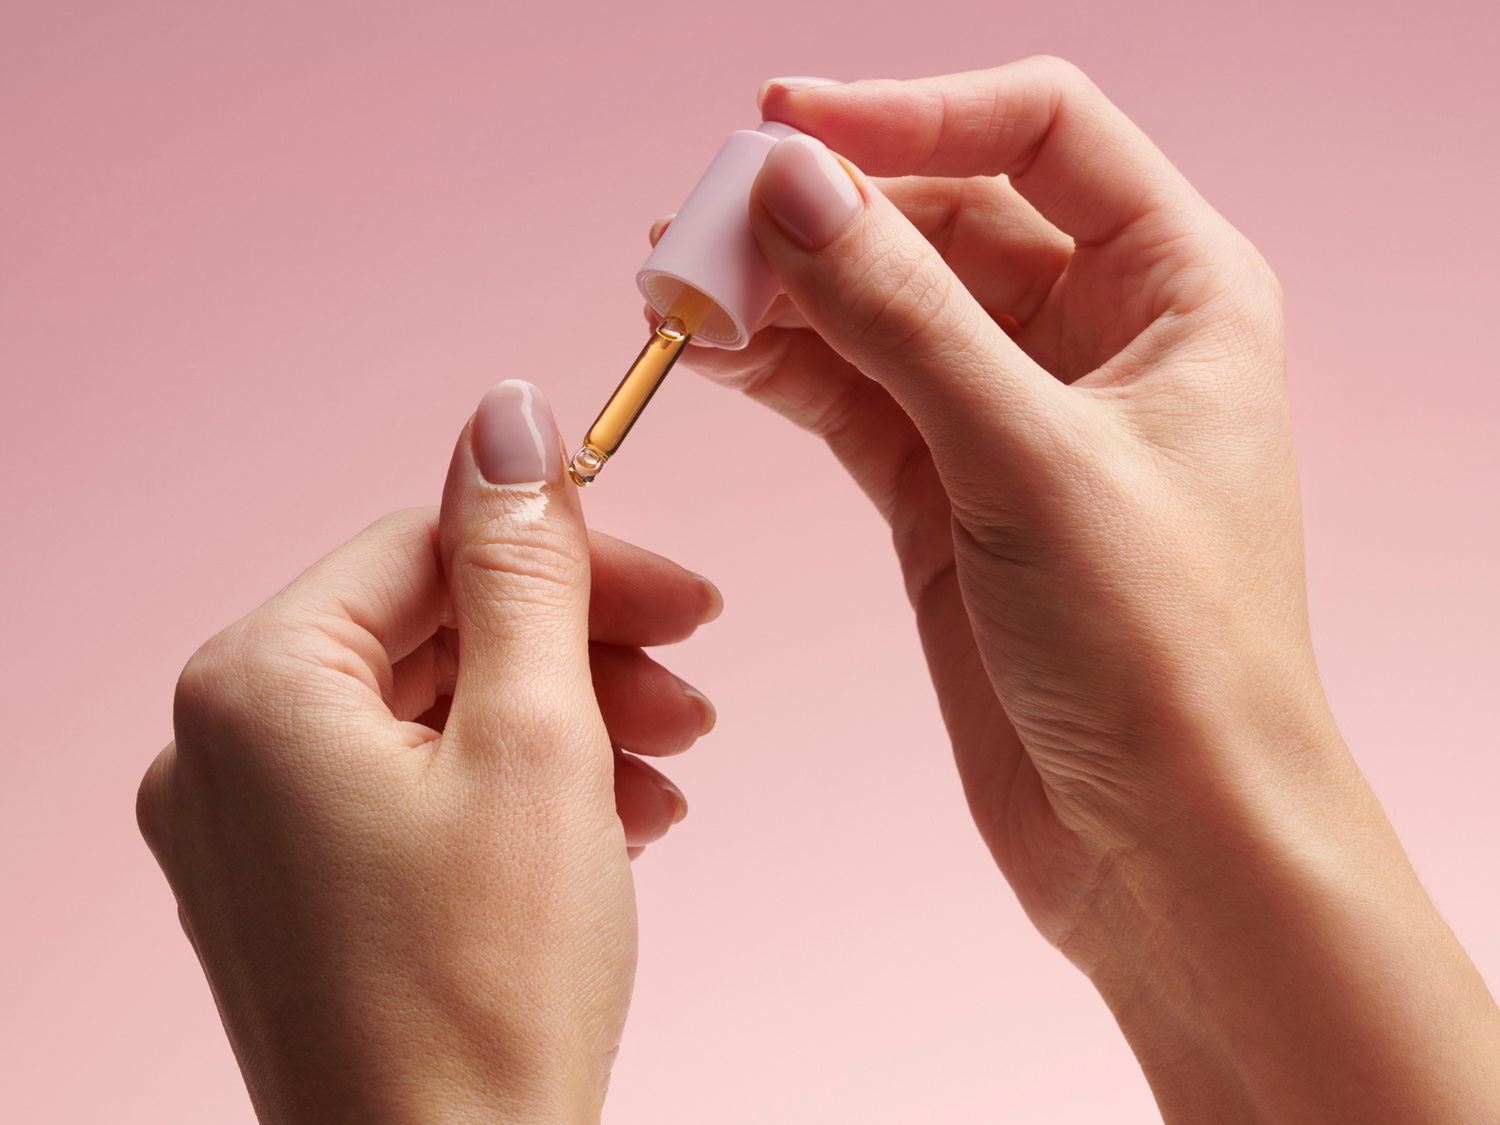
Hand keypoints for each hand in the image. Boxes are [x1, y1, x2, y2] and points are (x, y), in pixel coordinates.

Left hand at [136, 381, 719, 1123]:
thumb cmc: (489, 988)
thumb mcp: (536, 735)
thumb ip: (523, 561)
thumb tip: (510, 411)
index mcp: (254, 684)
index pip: (430, 547)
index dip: (573, 560)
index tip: (684, 592)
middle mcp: (219, 746)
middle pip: (434, 632)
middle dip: (583, 652)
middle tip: (695, 680)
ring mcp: (249, 828)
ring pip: (436, 713)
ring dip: (570, 720)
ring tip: (674, 765)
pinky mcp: (295, 891)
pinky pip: (415, 789)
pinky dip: (521, 787)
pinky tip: (621, 818)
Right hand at [662, 59, 1499, 1120]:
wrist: (1166, 840)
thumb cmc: (1165, 656)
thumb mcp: (1030, 461)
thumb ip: (903, 314)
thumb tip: (786, 185)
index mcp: (1174, 290)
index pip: (1039, 130)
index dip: (910, 110)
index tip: (782, 125)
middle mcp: (1097, 336)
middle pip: (940, 214)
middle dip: (818, 216)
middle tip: (697, 231)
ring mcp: (1011, 415)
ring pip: (881, 308)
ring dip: (781, 291)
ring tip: (674, 289)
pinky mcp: (947, 492)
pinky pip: (853, 395)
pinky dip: (784, 369)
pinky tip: (714, 353)